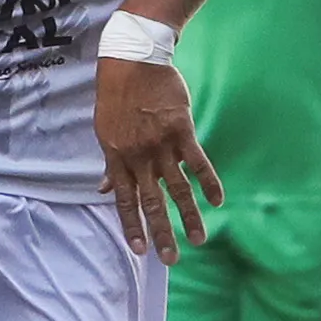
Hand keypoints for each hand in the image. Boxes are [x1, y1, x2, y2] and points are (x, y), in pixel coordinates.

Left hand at [97, 56, 220, 262]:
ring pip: (178, 189)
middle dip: (162, 233)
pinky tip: (217, 200)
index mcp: (118, 159)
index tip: (140, 250)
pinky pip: (198, 162)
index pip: (125, 201)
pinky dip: (208, 182)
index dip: (133, 226)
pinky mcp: (182, 131)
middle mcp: (139, 157)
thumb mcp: (105, 131)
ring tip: (199, 239)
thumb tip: (103, 190)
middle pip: (152, 202)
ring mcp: (162, 145)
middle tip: (171, 260)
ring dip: (189, 216)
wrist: (133, 60)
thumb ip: (110, 164)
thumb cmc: (116, 96)